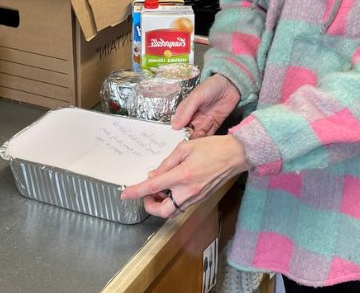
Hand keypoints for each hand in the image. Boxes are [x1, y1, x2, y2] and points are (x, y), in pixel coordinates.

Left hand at [120, 135, 248, 218]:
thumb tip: (154, 175)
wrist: (235, 155)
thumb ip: (167, 163)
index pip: (153, 187)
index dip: (136, 192)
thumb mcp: (184, 148)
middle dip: (149, 206)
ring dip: (161, 204)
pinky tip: (171, 188)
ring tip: (157, 190)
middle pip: (163, 211)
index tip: (124, 195)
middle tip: (145, 194)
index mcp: (182, 175)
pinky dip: (172, 201)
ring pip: (172, 211)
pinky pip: (182, 206)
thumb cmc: (211, 148)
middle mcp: (188, 191)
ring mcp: (196, 197)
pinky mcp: (201, 198)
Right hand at [172, 74, 240, 137]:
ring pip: (199, 135)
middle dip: (189, 137)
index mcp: (186, 110)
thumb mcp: (196, 97)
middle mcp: (194, 117)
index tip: (178, 139)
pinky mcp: (215, 124)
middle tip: (192, 139)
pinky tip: (208, 138)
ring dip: (199, 138)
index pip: (178, 124)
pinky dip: (208, 138)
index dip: (178, 132)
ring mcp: (204, 121)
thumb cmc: (211, 87)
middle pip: (188, 131)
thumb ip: (186, 111)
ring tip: (201, 136)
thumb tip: (174, 126)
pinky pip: (210, 134)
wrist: (230, 85)